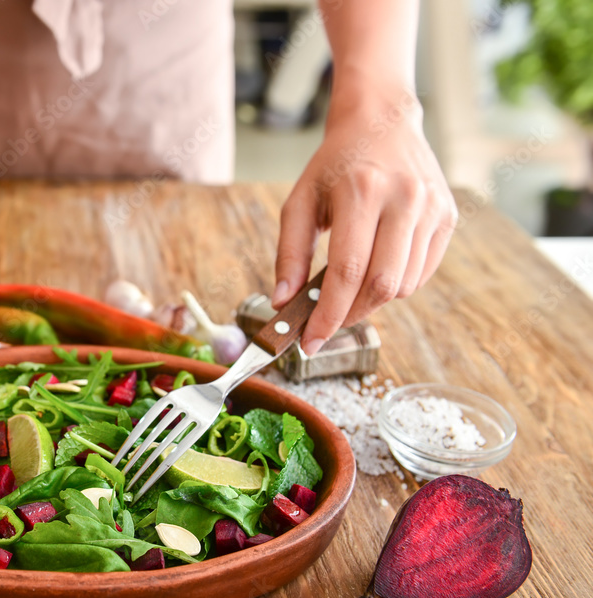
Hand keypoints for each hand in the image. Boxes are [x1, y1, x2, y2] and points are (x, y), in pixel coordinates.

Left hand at [272, 87, 457, 354]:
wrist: (382, 123)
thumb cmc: (335, 165)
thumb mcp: (300, 201)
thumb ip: (288, 253)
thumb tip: (283, 303)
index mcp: (362, 191)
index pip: (348, 272)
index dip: (329, 314)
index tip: (310, 342)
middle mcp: (404, 199)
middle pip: (381, 285)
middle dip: (350, 315)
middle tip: (326, 324)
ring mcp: (432, 208)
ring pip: (404, 285)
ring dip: (372, 302)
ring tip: (348, 289)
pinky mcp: (447, 217)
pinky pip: (421, 274)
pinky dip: (395, 286)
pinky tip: (374, 270)